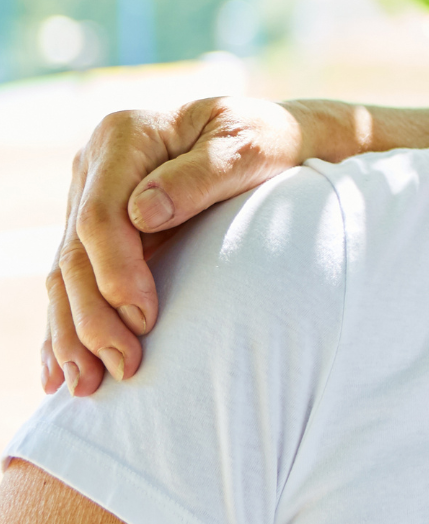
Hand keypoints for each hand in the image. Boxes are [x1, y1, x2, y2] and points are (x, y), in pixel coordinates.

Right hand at [42, 97, 312, 395]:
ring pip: (67, 275)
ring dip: (72, 334)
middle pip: (75, 253)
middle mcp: (95, 167)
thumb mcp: (248, 146)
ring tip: (86, 386)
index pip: (100, 216)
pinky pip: (73, 282)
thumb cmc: (267, 139)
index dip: (116, 271)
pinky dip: (67, 327)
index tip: (145, 317)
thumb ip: (200, 175)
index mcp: (123, 137)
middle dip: (92, 318)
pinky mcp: (99, 231)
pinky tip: (60, 371)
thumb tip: (142, 213)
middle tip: (123, 367)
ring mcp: (91, 199)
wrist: (274, 138)